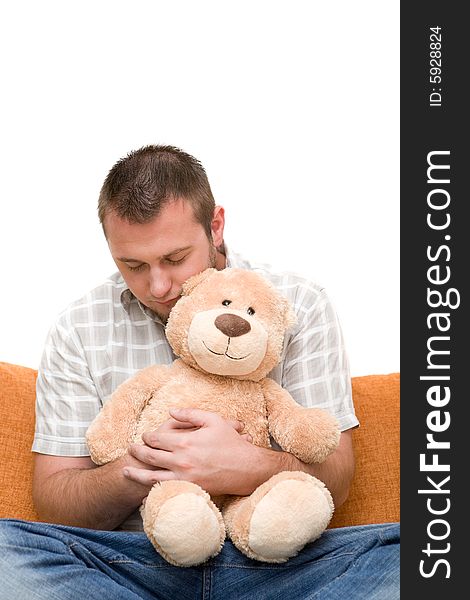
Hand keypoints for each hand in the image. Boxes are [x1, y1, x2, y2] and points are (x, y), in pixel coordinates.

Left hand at [125, 408, 256, 495]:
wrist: (246, 468)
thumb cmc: (231, 442)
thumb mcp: (213, 420)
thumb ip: (190, 414)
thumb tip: (170, 411)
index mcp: (185, 442)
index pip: (157, 438)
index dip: (148, 436)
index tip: (145, 435)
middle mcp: (181, 461)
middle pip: (150, 456)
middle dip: (137, 452)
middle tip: (130, 449)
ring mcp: (183, 477)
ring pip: (151, 477)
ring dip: (136, 473)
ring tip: (126, 470)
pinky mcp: (188, 489)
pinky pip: (164, 490)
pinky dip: (150, 490)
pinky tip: (143, 488)